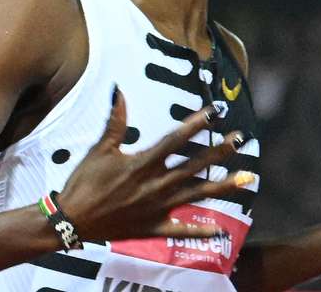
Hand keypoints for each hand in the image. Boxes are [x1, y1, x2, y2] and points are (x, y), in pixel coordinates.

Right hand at [57, 89, 250, 240]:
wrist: (73, 220)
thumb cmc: (85, 182)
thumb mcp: (100, 149)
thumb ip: (115, 121)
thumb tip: (118, 90)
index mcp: (143, 163)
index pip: (176, 139)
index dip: (197, 123)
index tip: (216, 111)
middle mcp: (156, 184)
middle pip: (195, 165)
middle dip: (220, 151)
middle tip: (240, 140)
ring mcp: (158, 207)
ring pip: (197, 194)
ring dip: (223, 186)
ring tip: (247, 178)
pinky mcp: (154, 227)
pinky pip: (182, 229)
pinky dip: (201, 230)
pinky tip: (221, 229)